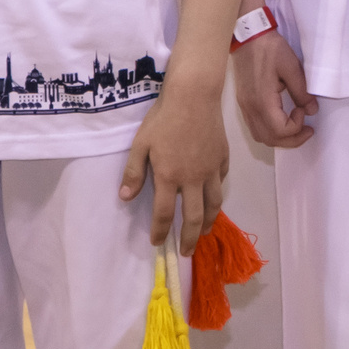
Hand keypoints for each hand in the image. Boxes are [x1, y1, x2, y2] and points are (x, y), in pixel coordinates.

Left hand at [122, 82, 228, 250]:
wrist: (194, 96)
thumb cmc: (163, 118)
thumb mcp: (140, 144)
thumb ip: (133, 173)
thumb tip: (124, 197)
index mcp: (169, 177)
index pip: (165, 214)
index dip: (161, 231)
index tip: (157, 243)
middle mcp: (193, 178)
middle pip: (194, 217)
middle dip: (190, 238)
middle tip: (187, 252)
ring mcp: (211, 168)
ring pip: (214, 203)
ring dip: (210, 221)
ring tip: (206, 232)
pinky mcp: (223, 157)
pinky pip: (221, 181)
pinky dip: (217, 192)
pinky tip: (213, 195)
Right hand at [232, 29, 317, 149]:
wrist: (248, 36)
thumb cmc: (270, 49)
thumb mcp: (291, 67)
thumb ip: (302, 92)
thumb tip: (312, 110)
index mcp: (262, 101)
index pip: (279, 130)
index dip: (296, 127)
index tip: (305, 110)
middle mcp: (250, 108)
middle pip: (269, 139)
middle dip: (291, 140)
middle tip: (308, 129)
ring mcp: (244, 107)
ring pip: (260, 136)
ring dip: (280, 137)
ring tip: (296, 126)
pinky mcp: (243, 103)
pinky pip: (255, 127)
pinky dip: (270, 130)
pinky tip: (282, 119)